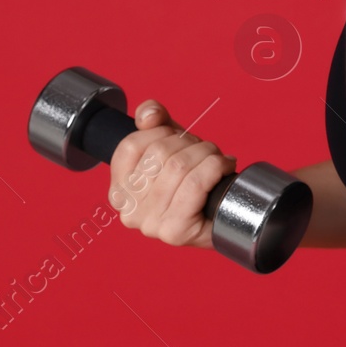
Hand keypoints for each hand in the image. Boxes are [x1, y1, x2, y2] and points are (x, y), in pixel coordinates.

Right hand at [107, 99, 236, 249]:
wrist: (226, 215)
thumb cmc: (194, 179)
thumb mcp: (171, 144)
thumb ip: (154, 121)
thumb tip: (148, 115)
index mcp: (119, 191)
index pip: (130, 145)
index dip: (161, 132)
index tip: (178, 139)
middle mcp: (129, 211)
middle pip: (158, 153)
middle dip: (189, 142)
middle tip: (204, 150)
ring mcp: (150, 224)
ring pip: (179, 166)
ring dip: (206, 153)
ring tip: (215, 158)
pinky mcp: (174, 231)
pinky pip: (195, 183)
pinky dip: (215, 166)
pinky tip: (223, 167)